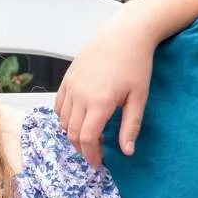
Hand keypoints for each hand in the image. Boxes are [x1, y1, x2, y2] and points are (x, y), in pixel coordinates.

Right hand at [56, 9, 158, 166]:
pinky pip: (59, 105)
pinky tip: (79, 119)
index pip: (87, 139)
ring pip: (63, 121)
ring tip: (91, 135)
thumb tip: (127, 152)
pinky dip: (65, 117)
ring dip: (74, 133)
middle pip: (72, 133)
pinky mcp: (68, 77)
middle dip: (82, 148)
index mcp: (99, 103)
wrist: (125, 34)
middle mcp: (80, 96)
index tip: (99, 163)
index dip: (92, 156)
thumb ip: (130, 127)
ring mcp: (71, 86)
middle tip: (96, 154)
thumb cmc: (136, 64)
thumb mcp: (139, 98)